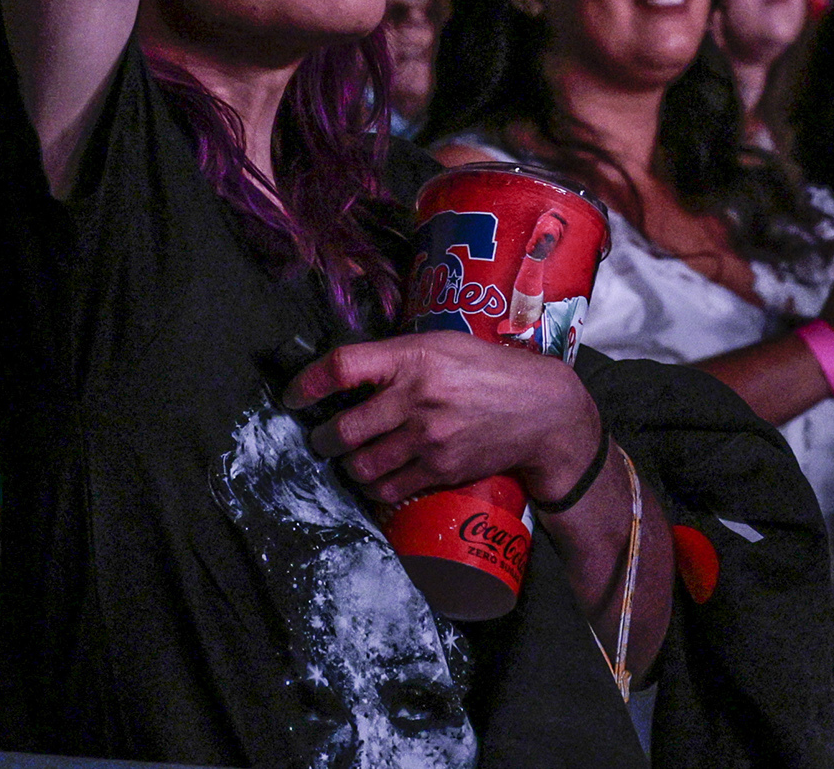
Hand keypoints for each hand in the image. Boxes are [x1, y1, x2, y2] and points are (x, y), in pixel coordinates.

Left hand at [282, 330, 601, 506]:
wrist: (541, 411)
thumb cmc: (487, 369)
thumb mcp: (441, 344)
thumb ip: (396, 356)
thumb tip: (349, 372)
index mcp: (413, 357)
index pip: (343, 367)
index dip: (307, 383)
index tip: (292, 396)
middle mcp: (416, 398)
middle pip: (343, 429)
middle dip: (324, 438)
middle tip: (323, 438)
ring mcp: (428, 438)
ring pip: (361, 465)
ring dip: (349, 466)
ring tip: (352, 458)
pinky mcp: (440, 469)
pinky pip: (388, 488)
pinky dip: (376, 487)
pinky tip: (379, 477)